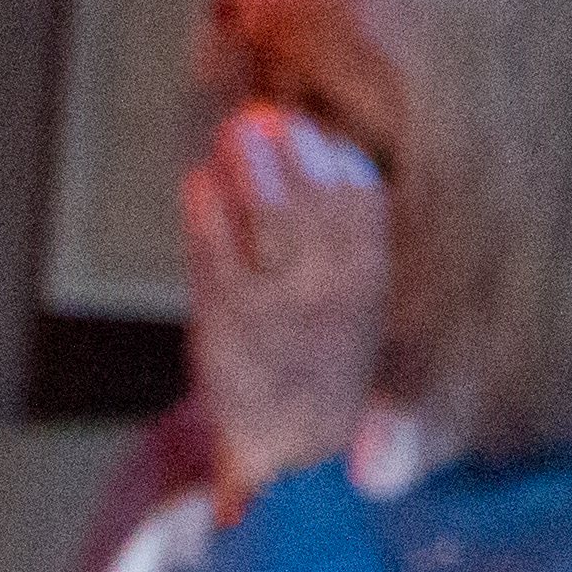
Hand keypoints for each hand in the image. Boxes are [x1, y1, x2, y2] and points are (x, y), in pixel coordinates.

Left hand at [178, 100, 393, 508]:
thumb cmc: (317, 361)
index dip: (333, 154)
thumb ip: (344, 234)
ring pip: (270, 213)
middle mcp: (333, 289)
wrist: (292, 455)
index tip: (310, 128)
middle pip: (315, 194)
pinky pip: (216, 252)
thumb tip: (314, 147)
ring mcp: (279, 305)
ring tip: (233, 136)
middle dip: (288, 145)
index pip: (363, 198)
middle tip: (260, 117)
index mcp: (371, 281)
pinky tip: (200, 184)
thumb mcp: (353, 302)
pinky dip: (206, 210)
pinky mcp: (227, 324)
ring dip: (249, 164)